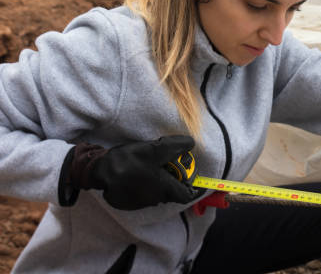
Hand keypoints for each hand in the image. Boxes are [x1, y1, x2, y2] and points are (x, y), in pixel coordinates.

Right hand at [70, 135, 196, 209]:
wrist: (100, 170)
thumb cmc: (130, 161)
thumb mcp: (156, 149)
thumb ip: (176, 146)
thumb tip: (191, 143)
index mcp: (165, 190)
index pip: (188, 195)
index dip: (195, 187)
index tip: (197, 179)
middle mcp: (155, 199)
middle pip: (174, 192)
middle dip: (176, 179)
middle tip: (173, 163)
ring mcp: (142, 201)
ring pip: (159, 192)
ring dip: (162, 180)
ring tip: (156, 164)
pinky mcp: (130, 200)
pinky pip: (146, 192)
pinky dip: (148, 183)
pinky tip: (141, 170)